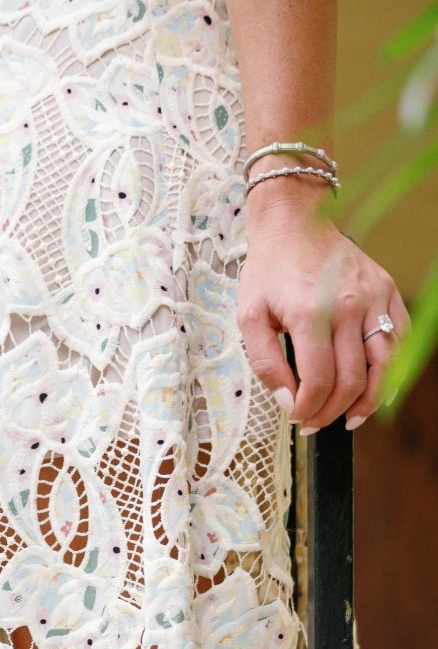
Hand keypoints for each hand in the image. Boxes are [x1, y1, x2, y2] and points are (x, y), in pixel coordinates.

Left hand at [238, 185, 406, 432]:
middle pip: (352, 379)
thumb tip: (288, 402)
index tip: (299, 419)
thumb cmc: (269, 272)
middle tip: (316, 423)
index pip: (319, 380)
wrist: (295, 224)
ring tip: (351, 418)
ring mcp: (374, 296)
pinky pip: (399, 337)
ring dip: (369, 400)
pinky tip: (376, 387)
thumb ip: (266, 364)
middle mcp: (348, 305)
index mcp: (311, 313)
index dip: (309, 409)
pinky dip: (392, 368)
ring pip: (384, 364)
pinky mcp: (387, 289)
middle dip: (333, 411)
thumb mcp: (249, 317)